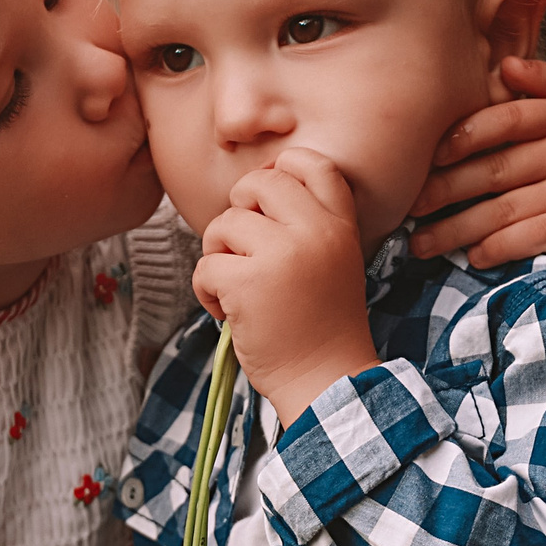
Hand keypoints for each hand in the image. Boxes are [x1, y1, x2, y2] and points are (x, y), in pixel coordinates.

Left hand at [192, 148, 380, 417]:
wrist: (326, 381)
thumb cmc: (322, 328)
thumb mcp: (334, 263)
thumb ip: (307, 225)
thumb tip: (254, 189)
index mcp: (340, 226)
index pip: (312, 164)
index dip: (282, 169)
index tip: (267, 201)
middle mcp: (315, 233)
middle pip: (259, 182)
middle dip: (238, 211)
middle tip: (242, 248)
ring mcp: (282, 255)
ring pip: (224, 224)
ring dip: (219, 256)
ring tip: (239, 289)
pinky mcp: (248, 283)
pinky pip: (206, 266)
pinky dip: (207, 291)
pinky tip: (228, 313)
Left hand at [410, 56, 545, 270]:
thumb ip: (541, 89)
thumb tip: (507, 65)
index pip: (506, 118)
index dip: (464, 136)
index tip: (430, 156)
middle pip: (497, 169)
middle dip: (445, 191)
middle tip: (411, 207)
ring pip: (506, 209)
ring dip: (456, 229)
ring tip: (422, 244)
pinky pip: (533, 236)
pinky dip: (498, 247)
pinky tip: (473, 256)